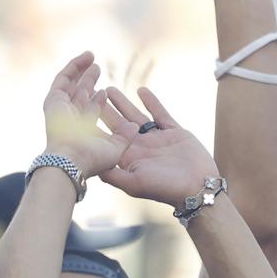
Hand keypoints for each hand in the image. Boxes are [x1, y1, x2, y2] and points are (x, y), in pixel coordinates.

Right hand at [42, 53, 126, 179]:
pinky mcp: (54, 100)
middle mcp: (70, 118)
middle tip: (97, 68)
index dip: (97, 102)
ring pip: (71, 84)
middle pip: (79, 95)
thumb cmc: (93, 159)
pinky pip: (63, 79)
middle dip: (88, 81)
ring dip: (81, 71)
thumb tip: (134, 126)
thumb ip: (125, 136)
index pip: (89, 112)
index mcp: (82, 131)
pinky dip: (73, 67)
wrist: (72, 159)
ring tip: (91, 56)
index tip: (105, 92)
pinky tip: (85, 57)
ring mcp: (61, 108)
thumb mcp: (116, 149)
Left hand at [94, 87, 219, 205]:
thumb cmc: (165, 188)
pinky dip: (152, 102)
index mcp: (128, 158)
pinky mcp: (174, 132)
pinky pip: (160, 114)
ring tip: (108, 88)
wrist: (198, 188)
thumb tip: (90, 165)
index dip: (92, 125)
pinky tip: (141, 90)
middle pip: (117, 124)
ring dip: (122, 103)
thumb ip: (112, 174)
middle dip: (103, 109)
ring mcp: (157, 139)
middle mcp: (140, 147)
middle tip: (88, 93)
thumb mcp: (134, 183)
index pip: (106, 138)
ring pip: (136, 116)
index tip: (78, 112)